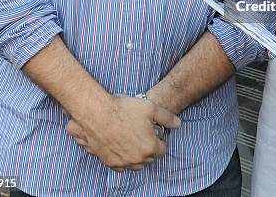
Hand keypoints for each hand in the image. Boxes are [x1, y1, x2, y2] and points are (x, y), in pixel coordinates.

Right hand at [65, 94, 180, 170]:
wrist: (97, 114)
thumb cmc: (124, 110)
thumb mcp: (150, 108)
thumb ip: (167, 117)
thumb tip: (178, 124)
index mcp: (150, 147)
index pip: (162, 150)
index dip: (158, 140)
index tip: (153, 131)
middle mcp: (138, 159)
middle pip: (149, 158)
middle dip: (148, 147)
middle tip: (142, 133)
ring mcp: (123, 163)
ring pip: (136, 164)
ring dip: (137, 155)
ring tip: (132, 139)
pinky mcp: (110, 163)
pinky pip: (121, 166)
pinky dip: (123, 159)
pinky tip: (121, 145)